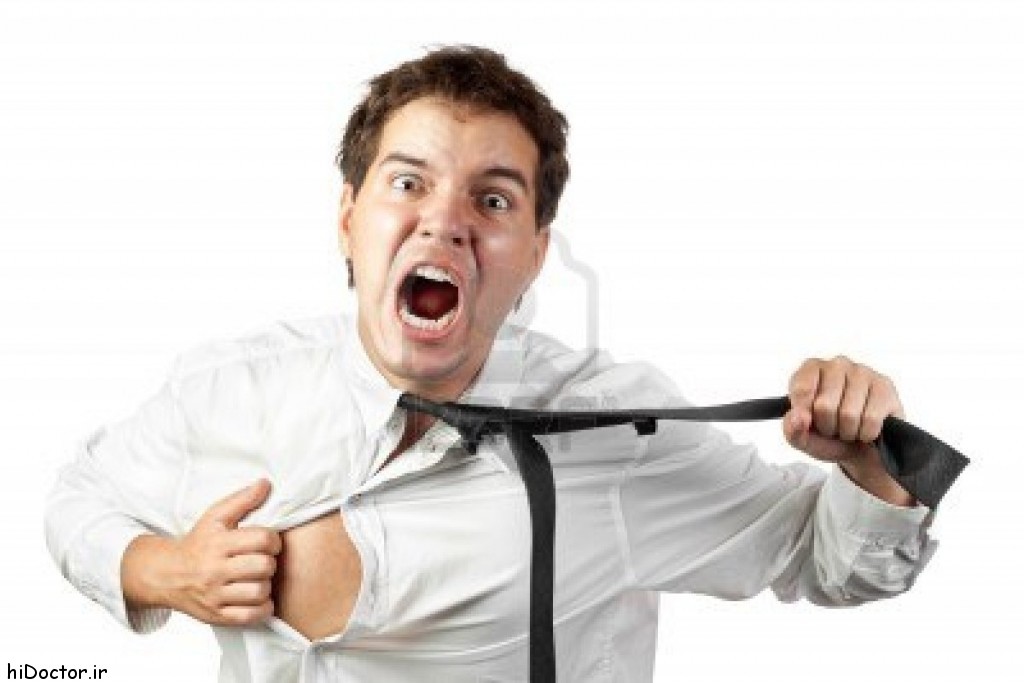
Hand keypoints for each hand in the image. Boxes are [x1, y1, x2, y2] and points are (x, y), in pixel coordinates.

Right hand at [123, 479, 281, 626]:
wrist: (166, 575)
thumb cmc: (197, 543)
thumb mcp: (215, 517)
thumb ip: (242, 500)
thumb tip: (266, 483)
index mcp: (217, 543)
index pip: (263, 540)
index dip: (273, 540)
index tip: (268, 542)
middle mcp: (214, 570)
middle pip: (264, 566)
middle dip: (269, 562)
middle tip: (262, 560)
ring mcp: (215, 595)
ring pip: (260, 592)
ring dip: (266, 585)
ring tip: (258, 578)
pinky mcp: (216, 616)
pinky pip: (251, 616)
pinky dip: (261, 607)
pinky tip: (256, 596)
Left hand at [783, 355, 902, 461]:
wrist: (861, 450)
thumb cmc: (827, 437)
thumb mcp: (801, 438)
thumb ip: (792, 429)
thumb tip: (799, 417)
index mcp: (810, 369)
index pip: (801, 390)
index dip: (805, 414)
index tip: (809, 421)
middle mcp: (837, 364)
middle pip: (825, 406)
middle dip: (828, 426)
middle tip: (832, 426)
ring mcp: (863, 372)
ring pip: (849, 414)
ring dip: (847, 431)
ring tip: (849, 427)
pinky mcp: (885, 387)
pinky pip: (871, 419)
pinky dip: (866, 433)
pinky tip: (865, 429)